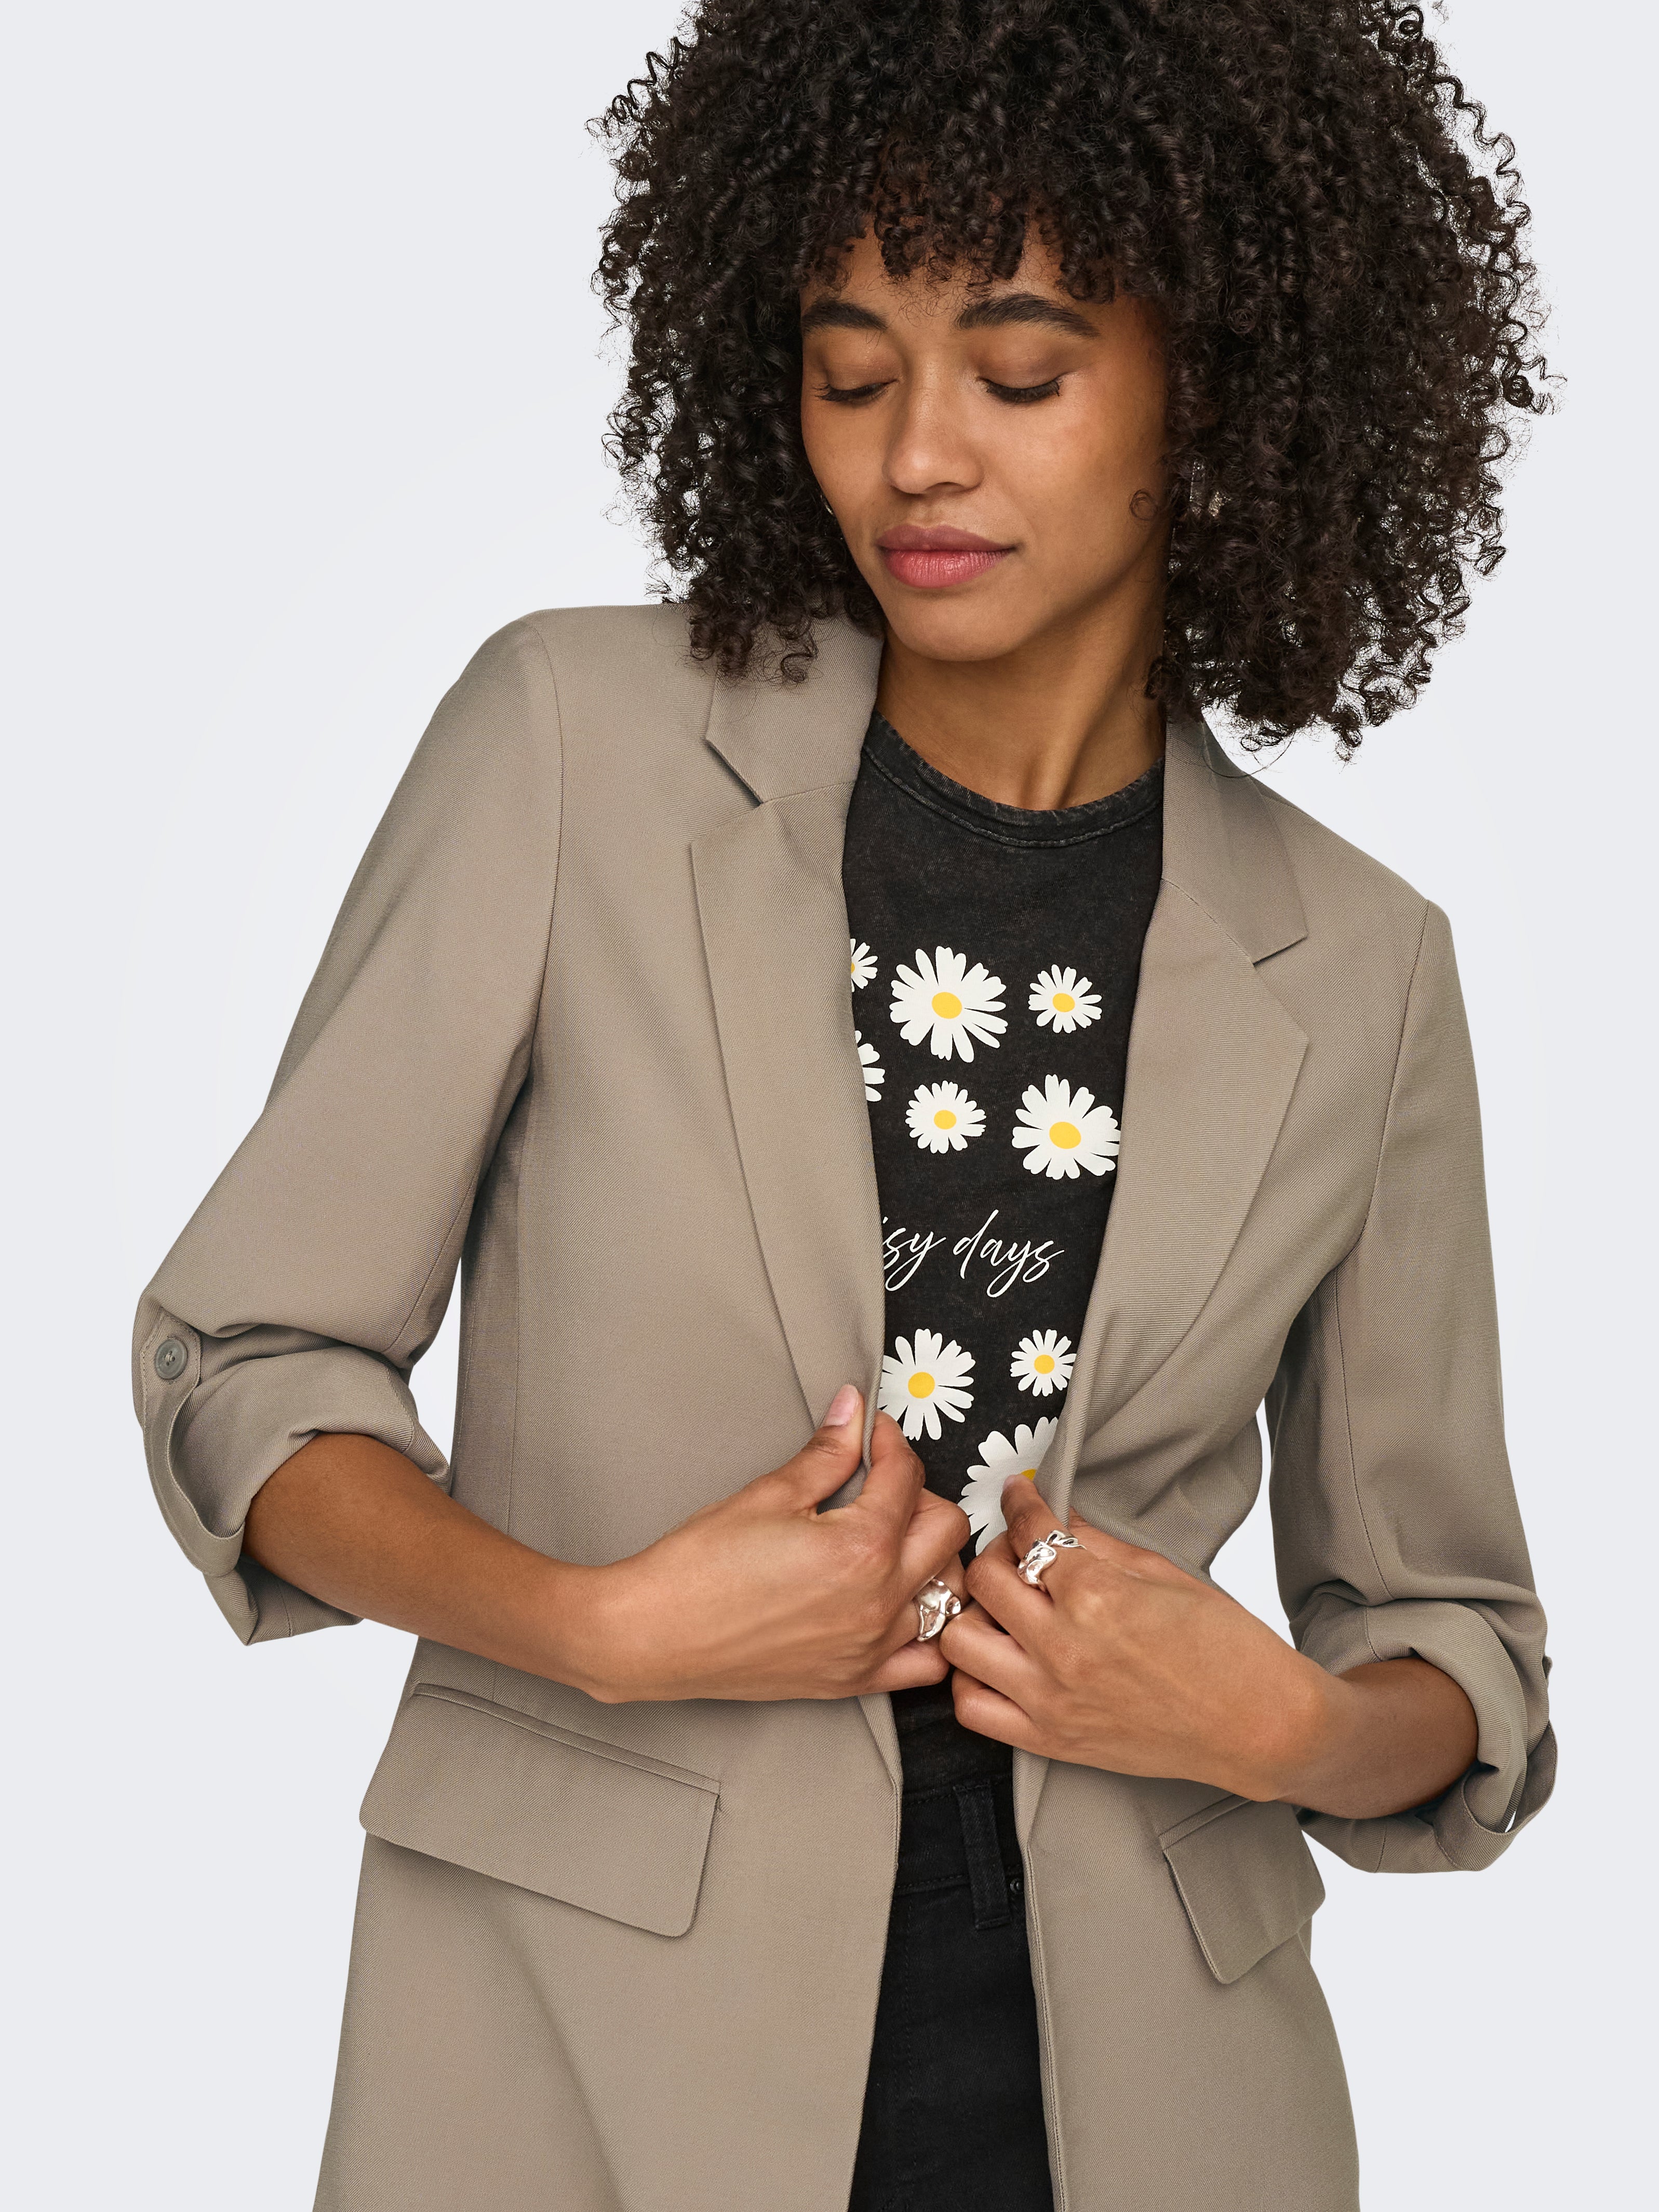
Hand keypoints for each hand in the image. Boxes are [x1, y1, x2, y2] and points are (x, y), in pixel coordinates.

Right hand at [576, 1387, 970, 1703]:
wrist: (653, 1635)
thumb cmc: (699, 1568)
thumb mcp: (768, 1495)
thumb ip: (826, 1453)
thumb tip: (853, 1410)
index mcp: (861, 1548)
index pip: (906, 1478)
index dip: (889, 1443)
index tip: (871, 1434)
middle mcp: (879, 1602)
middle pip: (945, 1530)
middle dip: (920, 1493)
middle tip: (879, 1483)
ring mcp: (872, 1647)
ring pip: (947, 1594)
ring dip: (933, 1557)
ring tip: (894, 1539)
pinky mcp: (855, 1680)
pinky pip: (927, 1661)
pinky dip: (929, 1631)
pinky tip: (899, 1605)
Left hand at [939, 1474, 1331, 1799]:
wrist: (1259, 1727)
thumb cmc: (1227, 1649)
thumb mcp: (1164, 1574)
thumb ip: (1097, 1543)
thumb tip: (1053, 1515)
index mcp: (1097, 1597)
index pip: (1029, 1532)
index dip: (1019, 1501)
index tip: (1019, 1494)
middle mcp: (1064, 1649)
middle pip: (985, 1579)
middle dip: (998, 1551)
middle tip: (1020, 1551)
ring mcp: (1052, 1700)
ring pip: (959, 1641)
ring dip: (975, 1615)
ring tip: (1005, 1608)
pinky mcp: (1051, 1742)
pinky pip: (972, 1709)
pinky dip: (973, 1678)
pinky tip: (999, 1659)